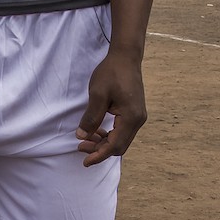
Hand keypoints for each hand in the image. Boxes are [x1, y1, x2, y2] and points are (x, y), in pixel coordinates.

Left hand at [77, 51, 146, 165]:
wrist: (126, 57)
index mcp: (131, 117)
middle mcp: (138, 120)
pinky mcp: (135, 113)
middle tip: (81, 147)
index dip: (98, 155)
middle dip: (100, 150)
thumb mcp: (98, 95)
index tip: (85, 162)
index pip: (114, 145)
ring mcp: (138, 117)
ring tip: (86, 139)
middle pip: (119, 146)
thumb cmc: (111, 73)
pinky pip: (122, 131)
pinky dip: (109, 135)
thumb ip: (91, 118)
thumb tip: (82, 137)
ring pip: (121, 140)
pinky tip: (96, 131)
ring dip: (104, 143)